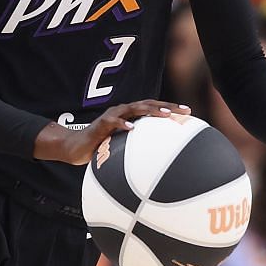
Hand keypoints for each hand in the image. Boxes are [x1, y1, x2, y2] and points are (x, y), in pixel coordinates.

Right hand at [35, 100, 190, 165]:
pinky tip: (132, 128)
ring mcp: (112, 117)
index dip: (171, 108)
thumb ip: (139, 148)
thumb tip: (159, 161)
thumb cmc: (101, 148)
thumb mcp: (124, 148)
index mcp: (131, 116)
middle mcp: (123, 112)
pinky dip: (122, 124)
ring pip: (133, 109)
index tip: (189, 112)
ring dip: (150, 110)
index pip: (154, 108)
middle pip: (149, 104)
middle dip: (167, 106)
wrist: (75, 148)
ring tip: (164, 114)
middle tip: (184, 111)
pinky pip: (112, 123)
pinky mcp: (100, 125)